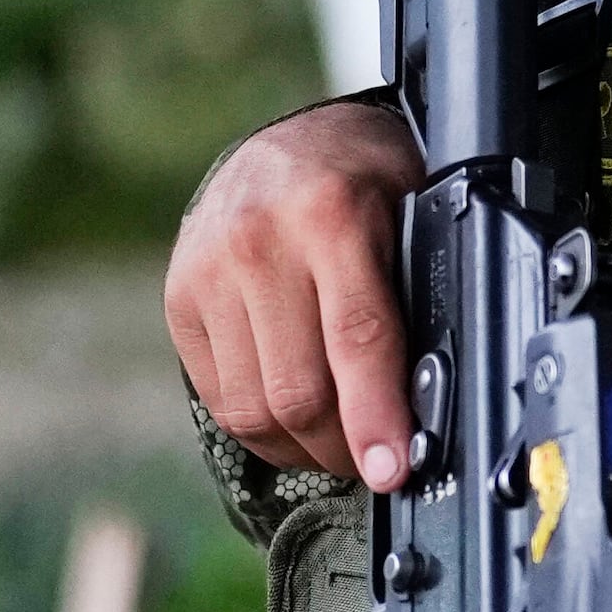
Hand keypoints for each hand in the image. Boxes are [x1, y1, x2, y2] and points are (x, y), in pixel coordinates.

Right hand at [165, 97, 426, 483]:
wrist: (289, 142)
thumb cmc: (369, 182)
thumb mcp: (416, 212)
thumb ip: (418, 292)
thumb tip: (431, 399)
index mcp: (332, 216)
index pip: (356, 338)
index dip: (376, 417)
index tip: (393, 469)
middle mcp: (258, 243)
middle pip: (297, 389)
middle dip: (343, 447)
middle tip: (380, 464)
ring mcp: (208, 272)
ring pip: (252, 406)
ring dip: (303, 447)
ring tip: (342, 448)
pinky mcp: (179, 299)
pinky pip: (219, 395)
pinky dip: (263, 428)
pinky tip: (296, 426)